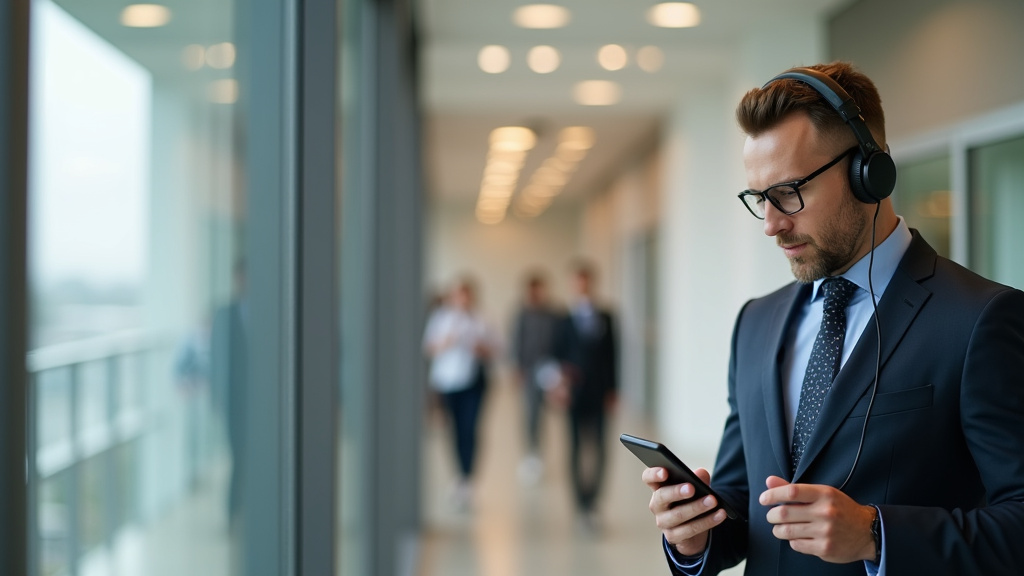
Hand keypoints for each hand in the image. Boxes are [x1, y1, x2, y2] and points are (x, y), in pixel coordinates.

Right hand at [643, 466, 727, 556]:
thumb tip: (701, 473)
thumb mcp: (696, 487)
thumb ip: (698, 478)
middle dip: (676, 492)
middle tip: (692, 488)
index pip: (648, 478)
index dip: (654, 474)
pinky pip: (690, 530)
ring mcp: (663, 521)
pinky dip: (707, 521)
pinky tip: (720, 514)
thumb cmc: (691, 501)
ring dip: (696, 508)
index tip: (665, 471)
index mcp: (659, 487)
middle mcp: (657, 504)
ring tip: (713, 501)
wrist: (694, 527)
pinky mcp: (673, 536)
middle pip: (661, 496)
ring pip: (677, 515)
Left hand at [759, 476, 875, 562]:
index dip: (772, 494)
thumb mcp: (822, 494)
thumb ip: (794, 489)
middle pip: (784, 513)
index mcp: (824, 494)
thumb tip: (769, 481)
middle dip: (771, 515)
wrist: (867, 531)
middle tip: (771, 516)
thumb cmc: (840, 509)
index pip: (792, 491)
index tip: (764, 499)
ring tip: (780, 528)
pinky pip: (796, 544)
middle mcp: (825, 512)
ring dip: (778, 530)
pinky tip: (797, 537)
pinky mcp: (825, 548)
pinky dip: (792, 541)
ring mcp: (825, 532)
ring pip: (787, 531)